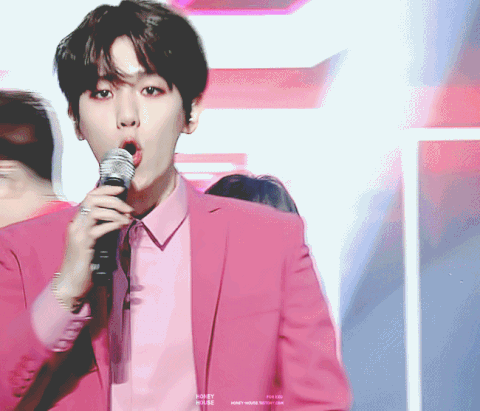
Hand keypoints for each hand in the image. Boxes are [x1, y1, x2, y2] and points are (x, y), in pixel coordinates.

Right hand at [54, 185, 133, 310]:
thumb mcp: (93, 242)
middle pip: (92, 199)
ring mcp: (78, 234)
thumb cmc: (84, 264)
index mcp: (77, 222)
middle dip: (113, 199)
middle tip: (128, 208)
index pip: (89, 196)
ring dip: (115, 212)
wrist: (70, 283)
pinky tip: (122, 226)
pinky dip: (113, 224)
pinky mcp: (83, 244)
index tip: (121, 188)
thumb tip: (119, 217)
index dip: (105, 189)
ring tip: (128, 218)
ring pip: (95, 211)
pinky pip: (99, 228)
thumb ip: (101, 228)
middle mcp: (75, 224)